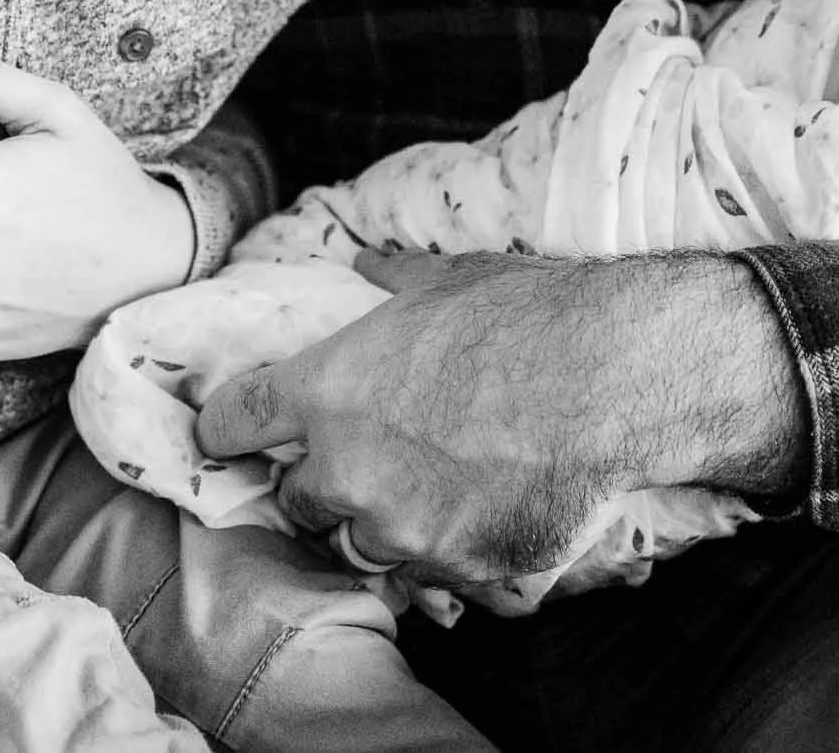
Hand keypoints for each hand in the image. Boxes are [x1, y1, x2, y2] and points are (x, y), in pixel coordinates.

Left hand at [194, 250, 795, 587]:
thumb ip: (391, 282)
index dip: (226, 429)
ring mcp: (405, 530)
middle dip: (321, 485)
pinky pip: (440, 577)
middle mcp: (348, 471)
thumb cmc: (527, 313)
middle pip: (296, 503)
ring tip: (434, 489)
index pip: (230, 425)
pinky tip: (487, 515)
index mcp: (324, 392)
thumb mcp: (447, 280)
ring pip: (366, 549)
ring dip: (386, 525)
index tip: (232, 431)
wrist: (612, 376)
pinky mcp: (465, 568)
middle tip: (366, 459)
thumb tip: (365, 261)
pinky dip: (454, 555)